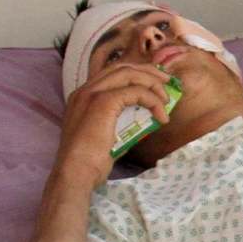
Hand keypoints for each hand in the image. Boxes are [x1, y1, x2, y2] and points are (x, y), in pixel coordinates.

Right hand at [56, 60, 175, 186]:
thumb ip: (120, 121)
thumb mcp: (106, 135)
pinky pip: (135, 92)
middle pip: (122, 68)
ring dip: (152, 83)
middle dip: (148, 72)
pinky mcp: (102, 102)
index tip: (154, 84)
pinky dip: (152, 100)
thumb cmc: (90, 162)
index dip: (136, 74)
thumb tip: (144, 117)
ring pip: (129, 74)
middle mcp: (85, 90)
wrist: (75, 173)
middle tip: (166, 82)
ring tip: (166, 98)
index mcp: (82, 96)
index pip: (112, 74)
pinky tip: (161, 115)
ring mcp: (92, 93)